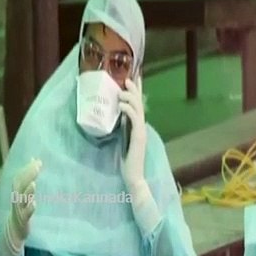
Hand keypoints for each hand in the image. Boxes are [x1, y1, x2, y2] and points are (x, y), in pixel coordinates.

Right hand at [7, 158, 41, 252]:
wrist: (16, 229)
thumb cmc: (22, 207)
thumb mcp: (25, 191)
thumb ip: (29, 177)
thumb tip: (34, 159)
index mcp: (18, 191)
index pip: (20, 177)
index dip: (27, 169)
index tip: (37, 161)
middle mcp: (17, 198)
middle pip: (21, 185)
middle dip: (29, 175)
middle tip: (38, 167)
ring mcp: (20, 209)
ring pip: (22, 199)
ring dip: (28, 191)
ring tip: (34, 184)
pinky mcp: (23, 219)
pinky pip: (26, 213)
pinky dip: (29, 208)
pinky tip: (34, 203)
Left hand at [119, 77, 145, 191]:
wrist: (133, 177)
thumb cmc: (126, 162)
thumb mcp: (121, 140)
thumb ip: (121, 129)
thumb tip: (114, 116)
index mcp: (137, 127)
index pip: (138, 106)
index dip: (137, 92)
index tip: (133, 78)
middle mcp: (141, 127)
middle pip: (140, 103)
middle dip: (134, 89)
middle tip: (127, 78)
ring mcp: (141, 132)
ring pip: (138, 108)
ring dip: (129, 97)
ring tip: (120, 90)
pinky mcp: (139, 137)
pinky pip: (134, 118)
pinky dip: (128, 109)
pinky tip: (120, 105)